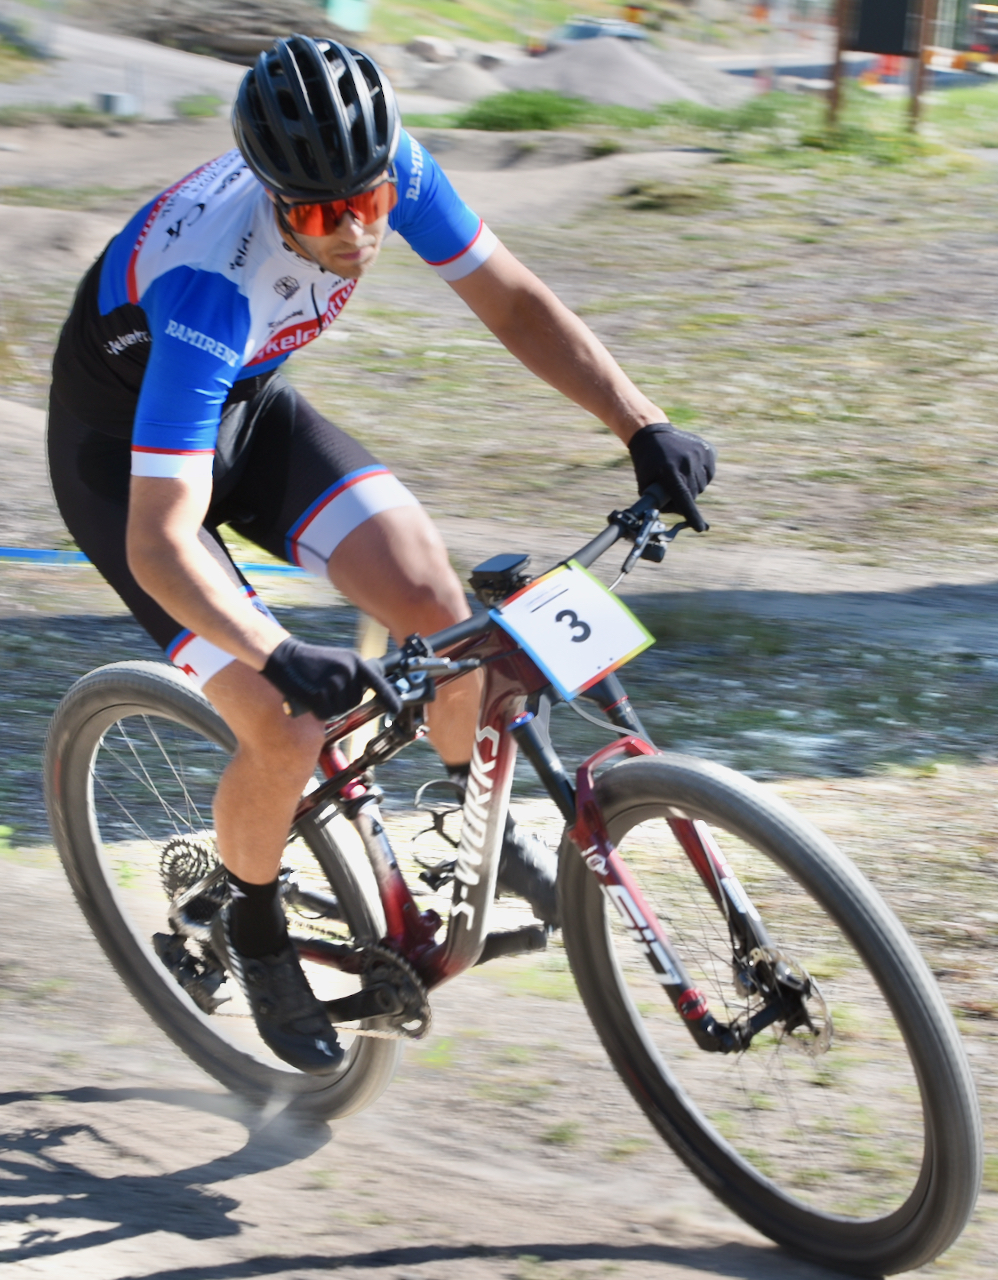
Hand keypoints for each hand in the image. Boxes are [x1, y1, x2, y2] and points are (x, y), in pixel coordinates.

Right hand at [262, 637, 402, 720]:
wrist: (286, 657)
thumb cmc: (313, 661)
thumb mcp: (339, 660)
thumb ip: (354, 674)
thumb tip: (367, 692)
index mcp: (355, 662)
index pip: (378, 683)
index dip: (389, 698)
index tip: (397, 710)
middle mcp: (348, 672)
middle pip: (355, 701)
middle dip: (342, 700)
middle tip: (326, 687)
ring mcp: (334, 683)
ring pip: (340, 709)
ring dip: (329, 706)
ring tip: (317, 689)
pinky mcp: (319, 694)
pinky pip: (325, 714)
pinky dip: (317, 711)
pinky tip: (310, 696)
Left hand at [627, 422, 715, 532]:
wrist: (653, 434)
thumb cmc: (647, 462)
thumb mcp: (645, 483)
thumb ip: (659, 502)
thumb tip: (678, 516)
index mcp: (670, 471)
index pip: (684, 498)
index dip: (692, 514)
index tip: (700, 527)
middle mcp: (687, 462)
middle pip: (693, 494)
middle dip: (685, 497)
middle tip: (674, 489)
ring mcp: (700, 454)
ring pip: (703, 485)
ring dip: (693, 486)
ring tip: (680, 475)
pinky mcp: (708, 450)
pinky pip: (709, 473)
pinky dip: (701, 475)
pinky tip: (689, 467)